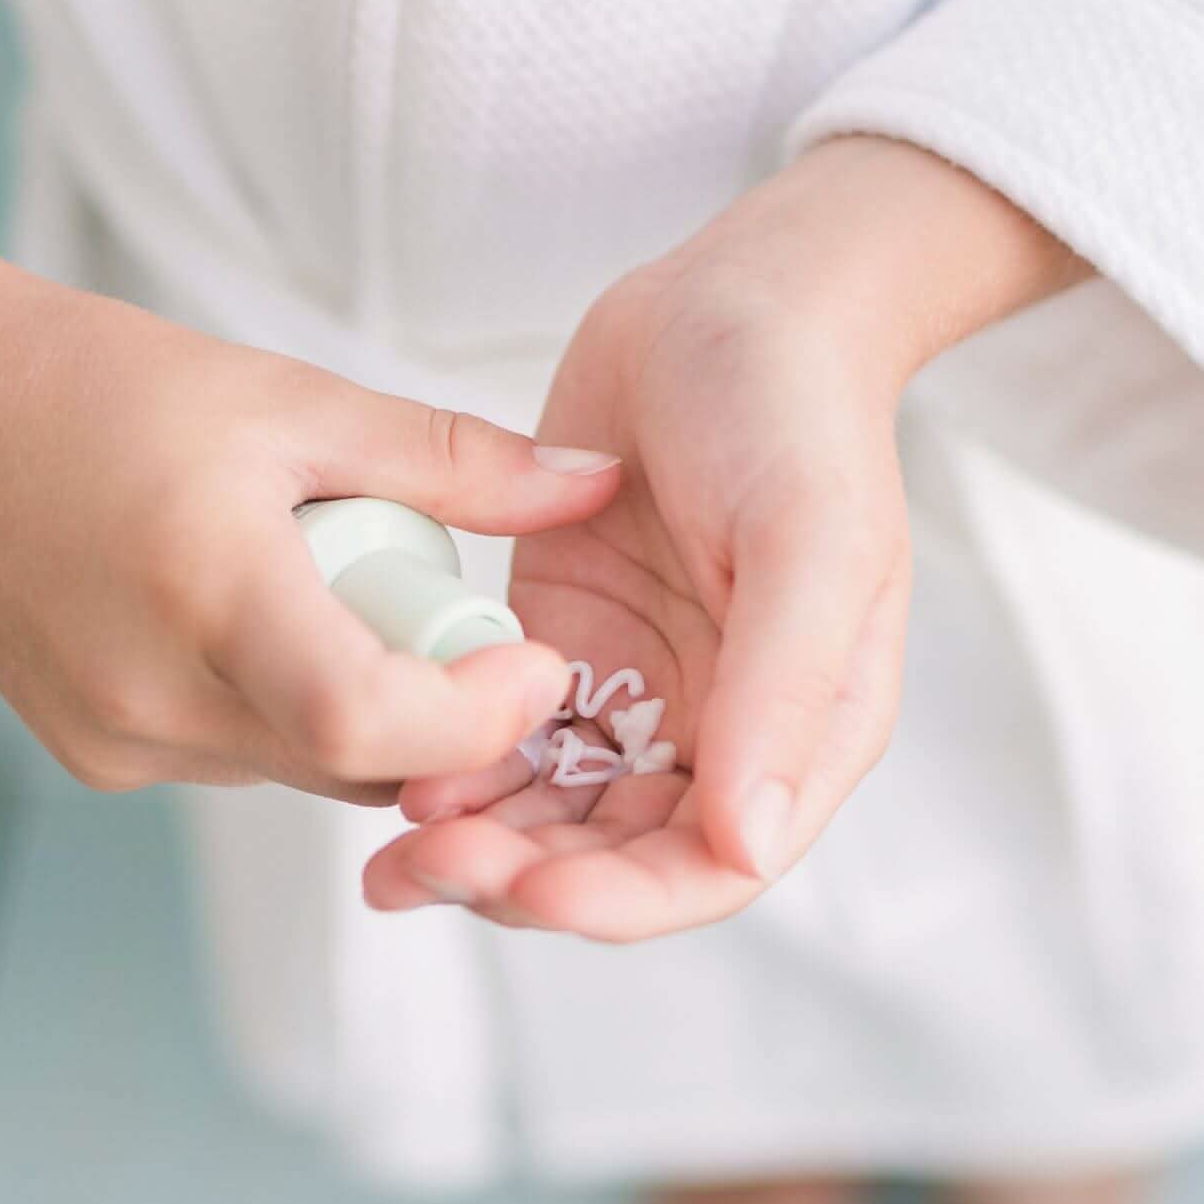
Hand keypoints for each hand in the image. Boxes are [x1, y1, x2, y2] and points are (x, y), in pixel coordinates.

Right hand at [0, 185, 622, 799]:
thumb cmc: (100, 385)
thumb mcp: (295, 399)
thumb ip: (457, 459)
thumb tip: (599, 484)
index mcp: (204, 594)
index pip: (372, 722)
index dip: (480, 715)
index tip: (540, 664)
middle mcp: (152, 697)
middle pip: (358, 759)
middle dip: (441, 710)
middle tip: (458, 619)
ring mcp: (115, 743)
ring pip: (306, 771)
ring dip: (364, 711)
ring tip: (335, 593)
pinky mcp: (94, 758)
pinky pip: (244, 764)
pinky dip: (290, 715)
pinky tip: (263, 624)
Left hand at [363, 136, 1082, 936]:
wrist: (730, 304)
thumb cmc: (795, 412)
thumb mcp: (810, 541)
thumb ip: (782, 692)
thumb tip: (746, 843)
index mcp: (803, 732)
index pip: (717, 865)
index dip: (622, 899)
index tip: (531, 888)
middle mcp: (722, 734)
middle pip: (619, 858)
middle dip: (527, 879)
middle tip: (426, 864)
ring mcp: (641, 696)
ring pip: (555, 814)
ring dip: (481, 842)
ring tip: (393, 852)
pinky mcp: (569, 652)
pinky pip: (508, 741)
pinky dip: (459, 769)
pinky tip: (398, 779)